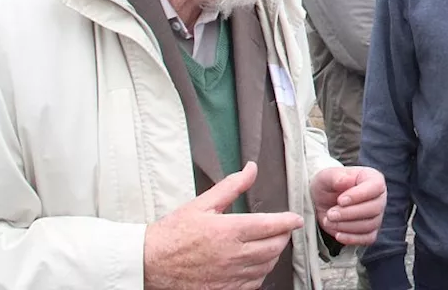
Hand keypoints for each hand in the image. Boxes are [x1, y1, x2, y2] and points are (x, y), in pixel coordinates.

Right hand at [144, 161, 304, 289]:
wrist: (151, 262)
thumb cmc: (173, 234)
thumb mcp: (202, 203)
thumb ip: (231, 186)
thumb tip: (250, 170)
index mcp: (229, 231)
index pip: (272, 226)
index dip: (289, 221)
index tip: (296, 219)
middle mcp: (233, 255)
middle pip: (274, 247)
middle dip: (284, 237)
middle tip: (282, 229)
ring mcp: (230, 276)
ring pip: (267, 266)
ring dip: (273, 255)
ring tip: (268, 244)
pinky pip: (254, 283)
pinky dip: (260, 272)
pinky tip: (254, 264)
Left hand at [310, 166, 385, 245]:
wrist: (323, 200)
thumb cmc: (328, 184)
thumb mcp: (327, 176)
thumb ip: (337, 176)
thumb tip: (346, 180)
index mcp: (373, 179)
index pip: (376, 187)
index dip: (359, 195)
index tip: (340, 200)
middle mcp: (379, 197)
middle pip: (374, 208)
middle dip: (349, 213)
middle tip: (330, 214)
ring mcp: (376, 215)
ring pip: (369, 225)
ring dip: (346, 226)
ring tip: (329, 221)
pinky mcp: (370, 231)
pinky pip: (368, 238)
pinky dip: (352, 238)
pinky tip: (338, 234)